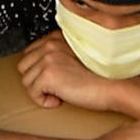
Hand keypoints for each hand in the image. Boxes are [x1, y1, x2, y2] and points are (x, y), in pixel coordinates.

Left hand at [16, 31, 131, 111]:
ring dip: (41, 91)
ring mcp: (49, 58)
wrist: (115, 85)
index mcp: (58, 37)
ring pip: (26, 81)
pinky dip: (44, 101)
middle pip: (24, 66)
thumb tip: (40, 67)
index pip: (30, 52)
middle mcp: (51, 44)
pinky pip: (32, 93)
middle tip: (55, 88)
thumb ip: (59, 55)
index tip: (50, 78)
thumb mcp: (76, 57)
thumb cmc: (102, 75)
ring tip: (60, 93)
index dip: (38, 69)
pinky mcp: (49, 75)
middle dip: (36, 80)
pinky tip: (59, 100)